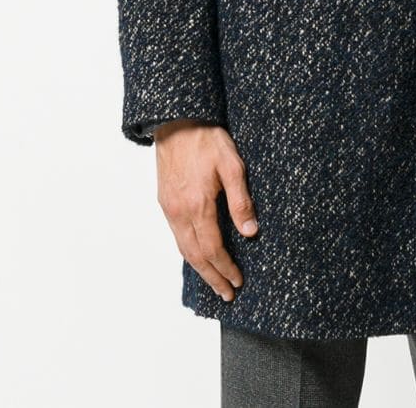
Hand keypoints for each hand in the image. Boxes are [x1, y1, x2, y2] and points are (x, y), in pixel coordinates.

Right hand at [153, 120, 258, 301]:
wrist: (177, 121)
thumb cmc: (207, 139)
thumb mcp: (233, 165)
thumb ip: (241, 201)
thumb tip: (250, 233)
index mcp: (198, 206)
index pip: (213, 249)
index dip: (226, 268)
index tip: (238, 281)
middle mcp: (180, 212)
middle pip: (196, 256)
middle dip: (213, 277)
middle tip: (227, 294)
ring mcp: (169, 207)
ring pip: (183, 248)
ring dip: (199, 268)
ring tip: (214, 281)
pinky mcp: (165, 201)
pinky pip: (176, 235)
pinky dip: (188, 251)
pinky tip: (197, 255)